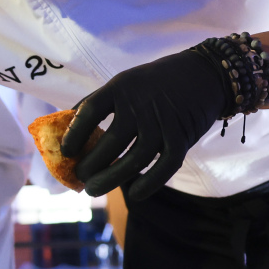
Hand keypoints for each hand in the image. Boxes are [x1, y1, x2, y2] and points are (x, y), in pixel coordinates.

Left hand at [62, 49, 231, 199]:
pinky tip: (133, 193)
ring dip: (112, 178)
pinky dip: (149, 183)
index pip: (91, 111)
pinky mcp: (182, 138)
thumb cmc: (154, 83)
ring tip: (93, 188)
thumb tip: (65, 126)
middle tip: (80, 177)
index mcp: (121, 87)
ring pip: (135, 159)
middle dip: (91, 165)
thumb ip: (98, 102)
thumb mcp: (125, 82)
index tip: (65, 152)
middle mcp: (141, 105)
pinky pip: (165, 166)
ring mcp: (163, 122)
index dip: (74, 133)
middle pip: (112, 142)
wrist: (203, 75)